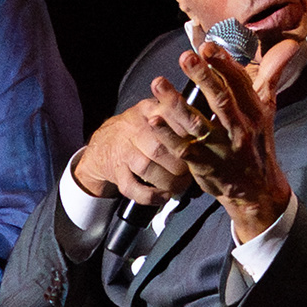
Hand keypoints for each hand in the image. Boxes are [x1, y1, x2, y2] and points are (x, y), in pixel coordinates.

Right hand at [73, 85, 207, 208]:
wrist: (101, 147)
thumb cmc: (136, 130)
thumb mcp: (152, 111)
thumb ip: (175, 111)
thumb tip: (204, 118)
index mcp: (146, 111)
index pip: (168, 117)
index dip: (186, 132)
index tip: (201, 143)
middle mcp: (132, 130)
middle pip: (159, 147)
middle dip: (180, 163)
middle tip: (193, 171)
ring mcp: (123, 152)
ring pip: (147, 168)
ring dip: (168, 181)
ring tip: (181, 185)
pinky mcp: (116, 173)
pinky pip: (132, 188)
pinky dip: (151, 196)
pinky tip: (164, 196)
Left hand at [177, 36, 300, 240]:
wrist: (257, 190)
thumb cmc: (257, 144)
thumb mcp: (267, 109)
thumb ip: (271, 76)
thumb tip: (289, 45)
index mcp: (254, 112)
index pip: (240, 83)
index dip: (223, 64)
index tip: (207, 46)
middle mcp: (239, 129)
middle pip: (221, 100)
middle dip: (203, 77)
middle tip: (185, 57)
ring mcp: (221, 149)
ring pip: (198, 123)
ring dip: (176, 103)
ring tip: (158, 83)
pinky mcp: (204, 165)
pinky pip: (184, 149)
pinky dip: (168, 135)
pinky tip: (154, 119)